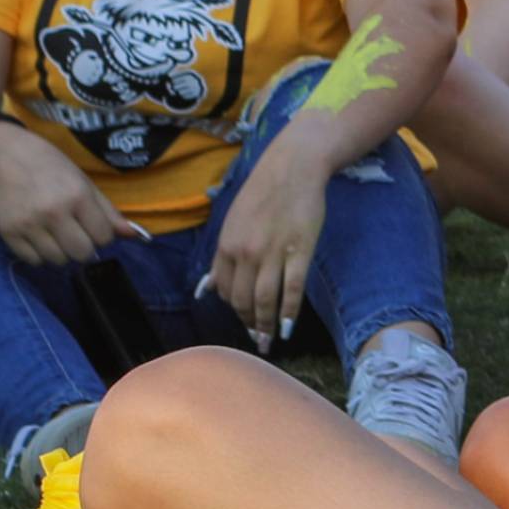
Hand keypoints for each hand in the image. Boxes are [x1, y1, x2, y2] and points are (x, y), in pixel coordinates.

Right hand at [0, 122, 131, 268]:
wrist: (5, 157)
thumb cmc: (51, 167)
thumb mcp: (84, 182)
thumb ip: (108, 211)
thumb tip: (134, 235)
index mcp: (77, 196)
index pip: (103, 237)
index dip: (101, 234)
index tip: (92, 224)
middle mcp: (53, 212)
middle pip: (82, 253)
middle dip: (83, 247)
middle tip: (74, 231)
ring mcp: (29, 224)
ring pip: (58, 261)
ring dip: (61, 252)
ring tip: (55, 232)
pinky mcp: (8, 233)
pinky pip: (34, 261)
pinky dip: (39, 253)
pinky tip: (38, 235)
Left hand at [208, 142, 326, 348]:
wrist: (293, 168)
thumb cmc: (262, 192)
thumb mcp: (232, 221)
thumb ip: (223, 256)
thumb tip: (208, 288)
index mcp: (227, 245)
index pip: (225, 290)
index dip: (233, 308)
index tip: (242, 318)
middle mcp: (246, 253)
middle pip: (244, 300)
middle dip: (248, 322)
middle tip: (255, 336)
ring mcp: (273, 253)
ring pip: (266, 300)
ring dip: (265, 325)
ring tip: (268, 339)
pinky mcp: (300, 251)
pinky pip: (292, 289)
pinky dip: (288, 312)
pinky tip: (287, 327)